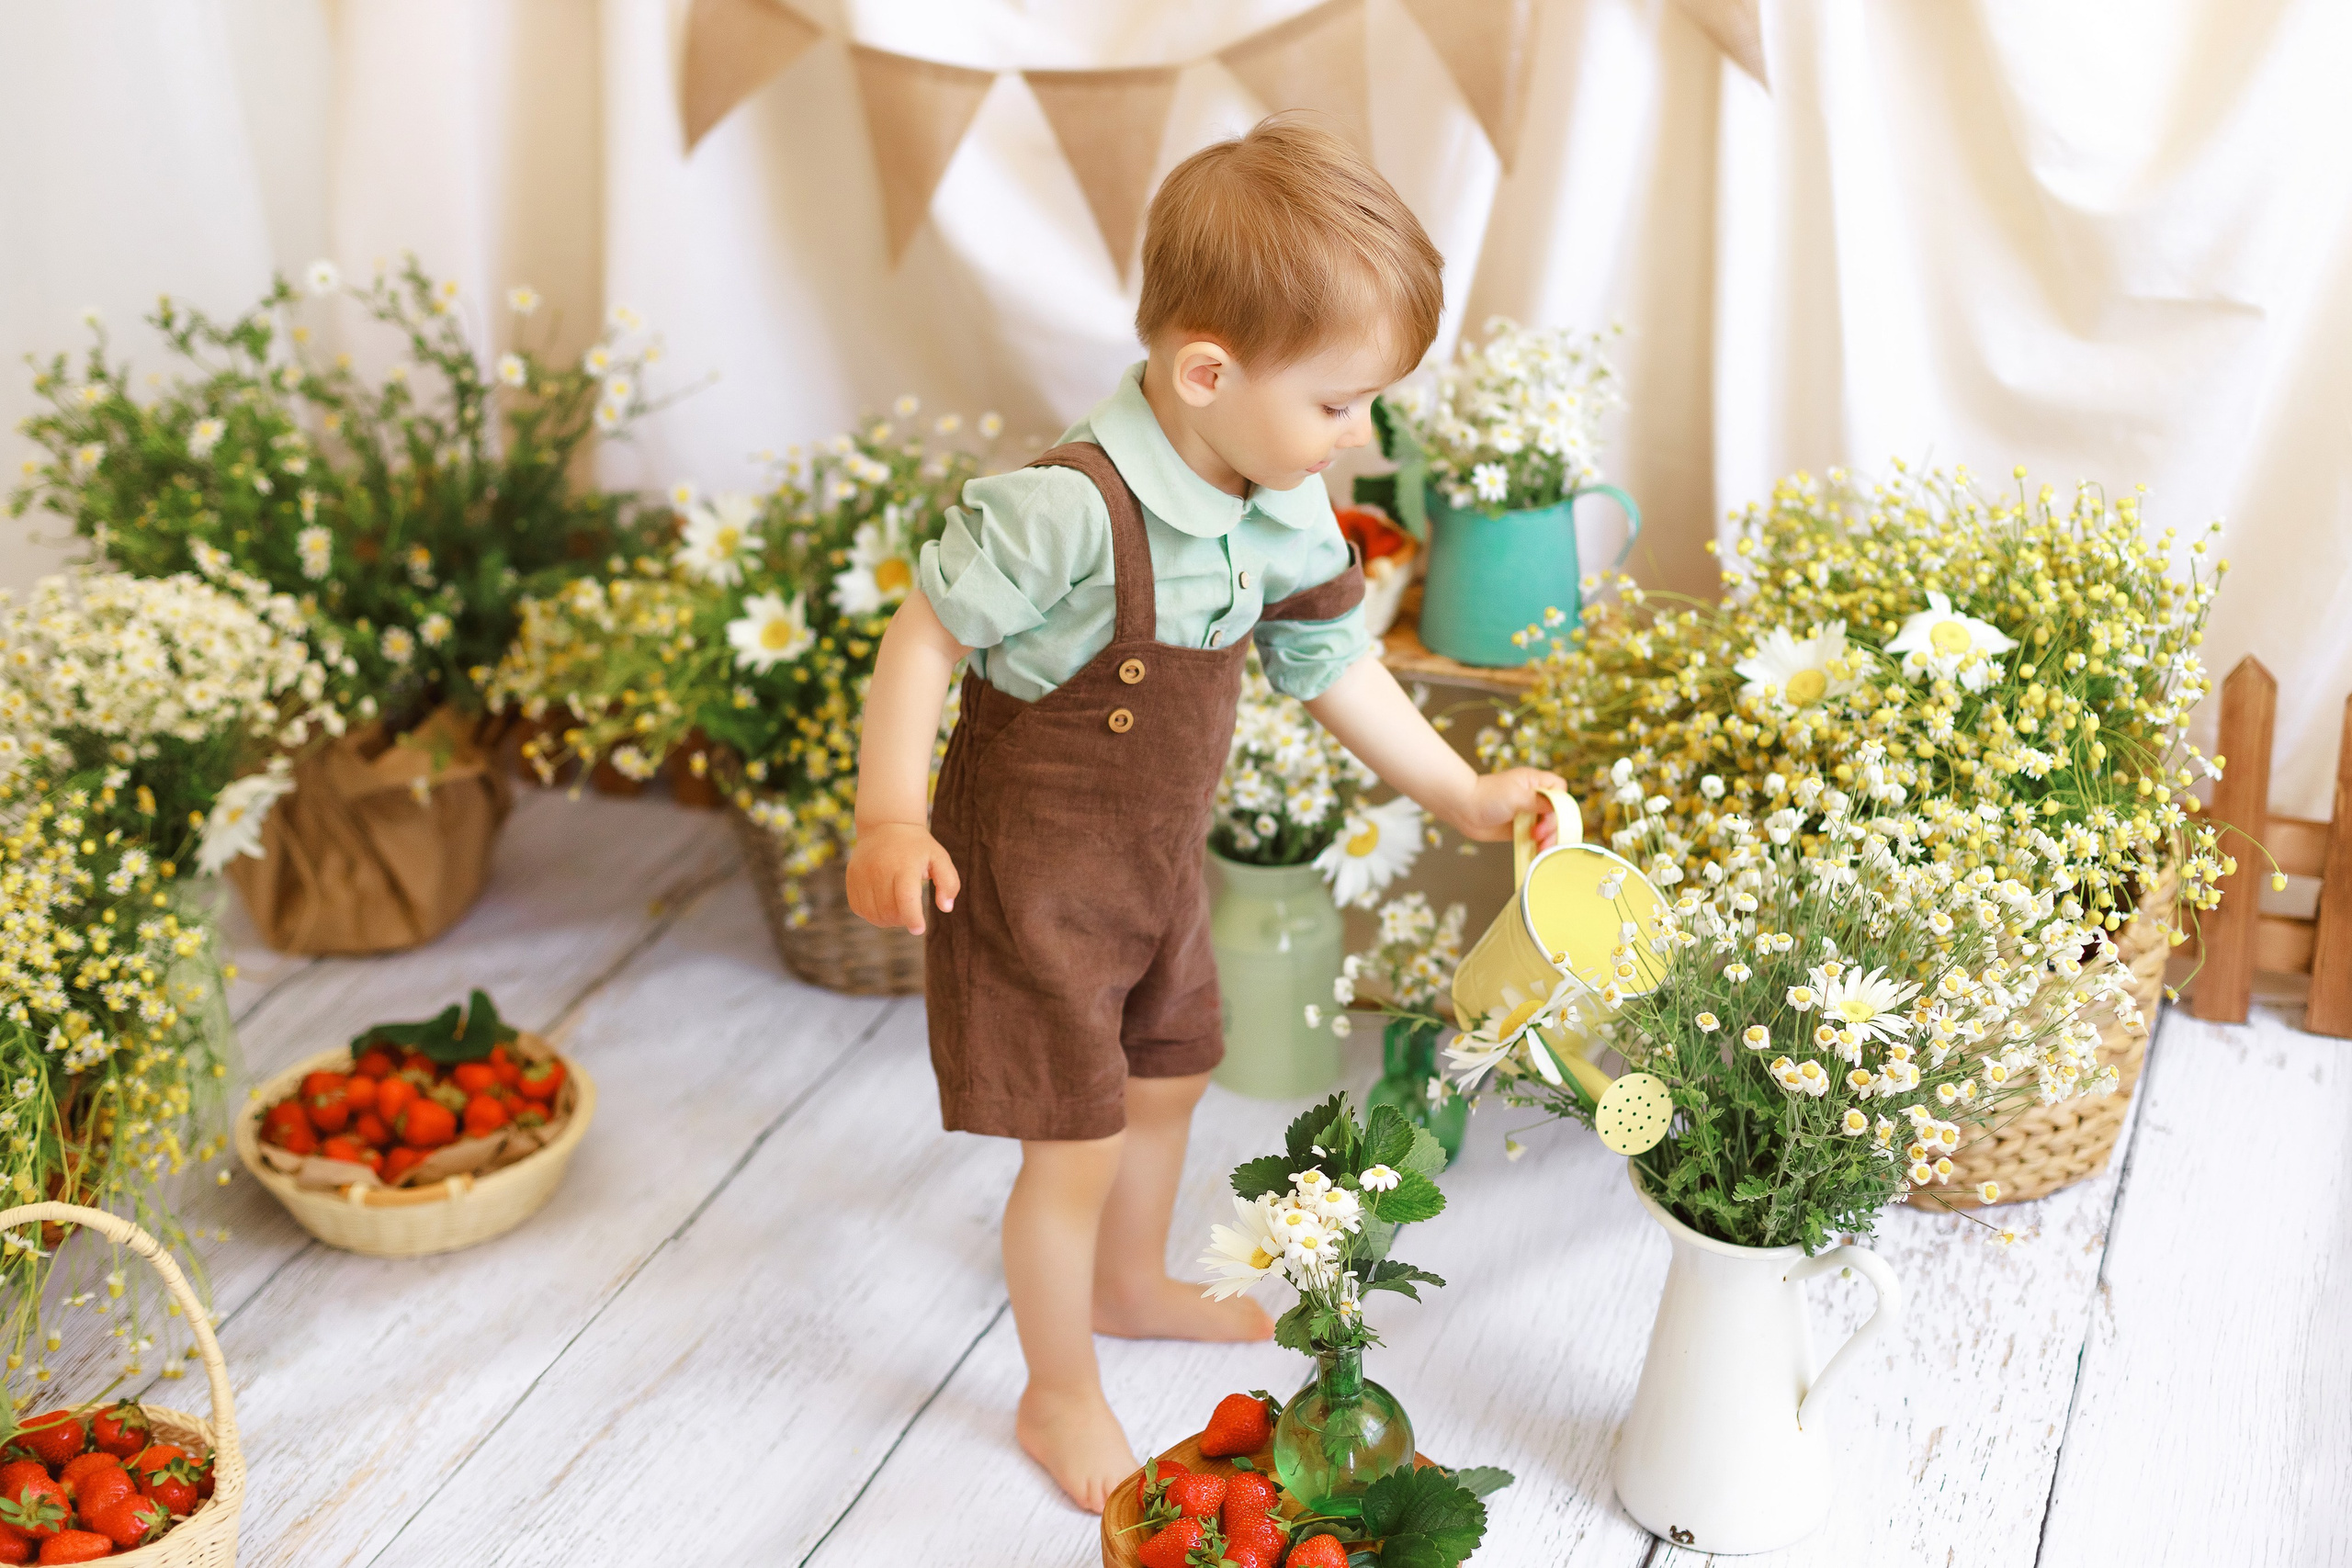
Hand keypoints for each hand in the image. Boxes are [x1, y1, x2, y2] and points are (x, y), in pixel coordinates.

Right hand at [846, 821, 960, 934]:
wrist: (885, 825)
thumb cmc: (917, 847)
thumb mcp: (939, 858)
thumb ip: (949, 883)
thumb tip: (946, 908)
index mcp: (904, 865)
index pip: (906, 898)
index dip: (912, 918)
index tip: (919, 929)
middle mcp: (880, 869)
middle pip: (889, 911)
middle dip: (903, 920)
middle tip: (910, 912)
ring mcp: (862, 874)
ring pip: (873, 914)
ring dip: (887, 920)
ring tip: (898, 909)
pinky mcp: (851, 879)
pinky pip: (859, 909)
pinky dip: (872, 914)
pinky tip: (883, 904)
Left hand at [1448, 767, 1570, 845]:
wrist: (1463, 809)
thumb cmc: (1487, 796)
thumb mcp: (1517, 796)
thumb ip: (1540, 801)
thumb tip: (1558, 807)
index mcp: (1535, 783)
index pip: (1559, 789)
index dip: (1561, 802)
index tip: (1553, 815)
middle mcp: (1533, 797)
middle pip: (1557, 812)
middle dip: (1553, 826)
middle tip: (1539, 834)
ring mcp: (1527, 814)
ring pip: (1548, 827)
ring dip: (1548, 838)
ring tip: (1539, 846)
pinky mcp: (1520, 828)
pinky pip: (1536, 837)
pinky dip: (1539, 844)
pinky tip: (1537, 851)